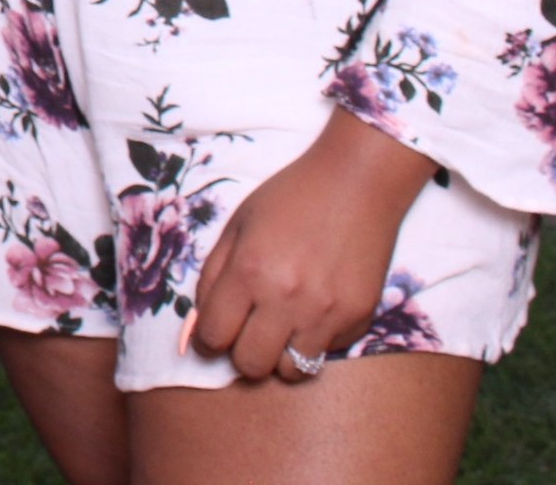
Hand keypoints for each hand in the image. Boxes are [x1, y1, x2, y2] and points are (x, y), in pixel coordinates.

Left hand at [188, 109, 435, 381]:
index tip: (215, 332)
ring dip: (279, 355)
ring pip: (290, 372)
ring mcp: (326, 313)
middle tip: (248, 330)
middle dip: (241, 353)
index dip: (208, 339)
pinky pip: (326, 354)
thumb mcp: (237, 226)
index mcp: (249, 271)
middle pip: (250, 365)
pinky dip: (315, 342)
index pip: (214, 337)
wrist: (357, 183)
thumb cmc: (290, 198)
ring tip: (282, 326)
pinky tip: (315, 309)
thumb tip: (198, 327)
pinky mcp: (357, 319)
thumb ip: (213, 278)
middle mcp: (286, 298)